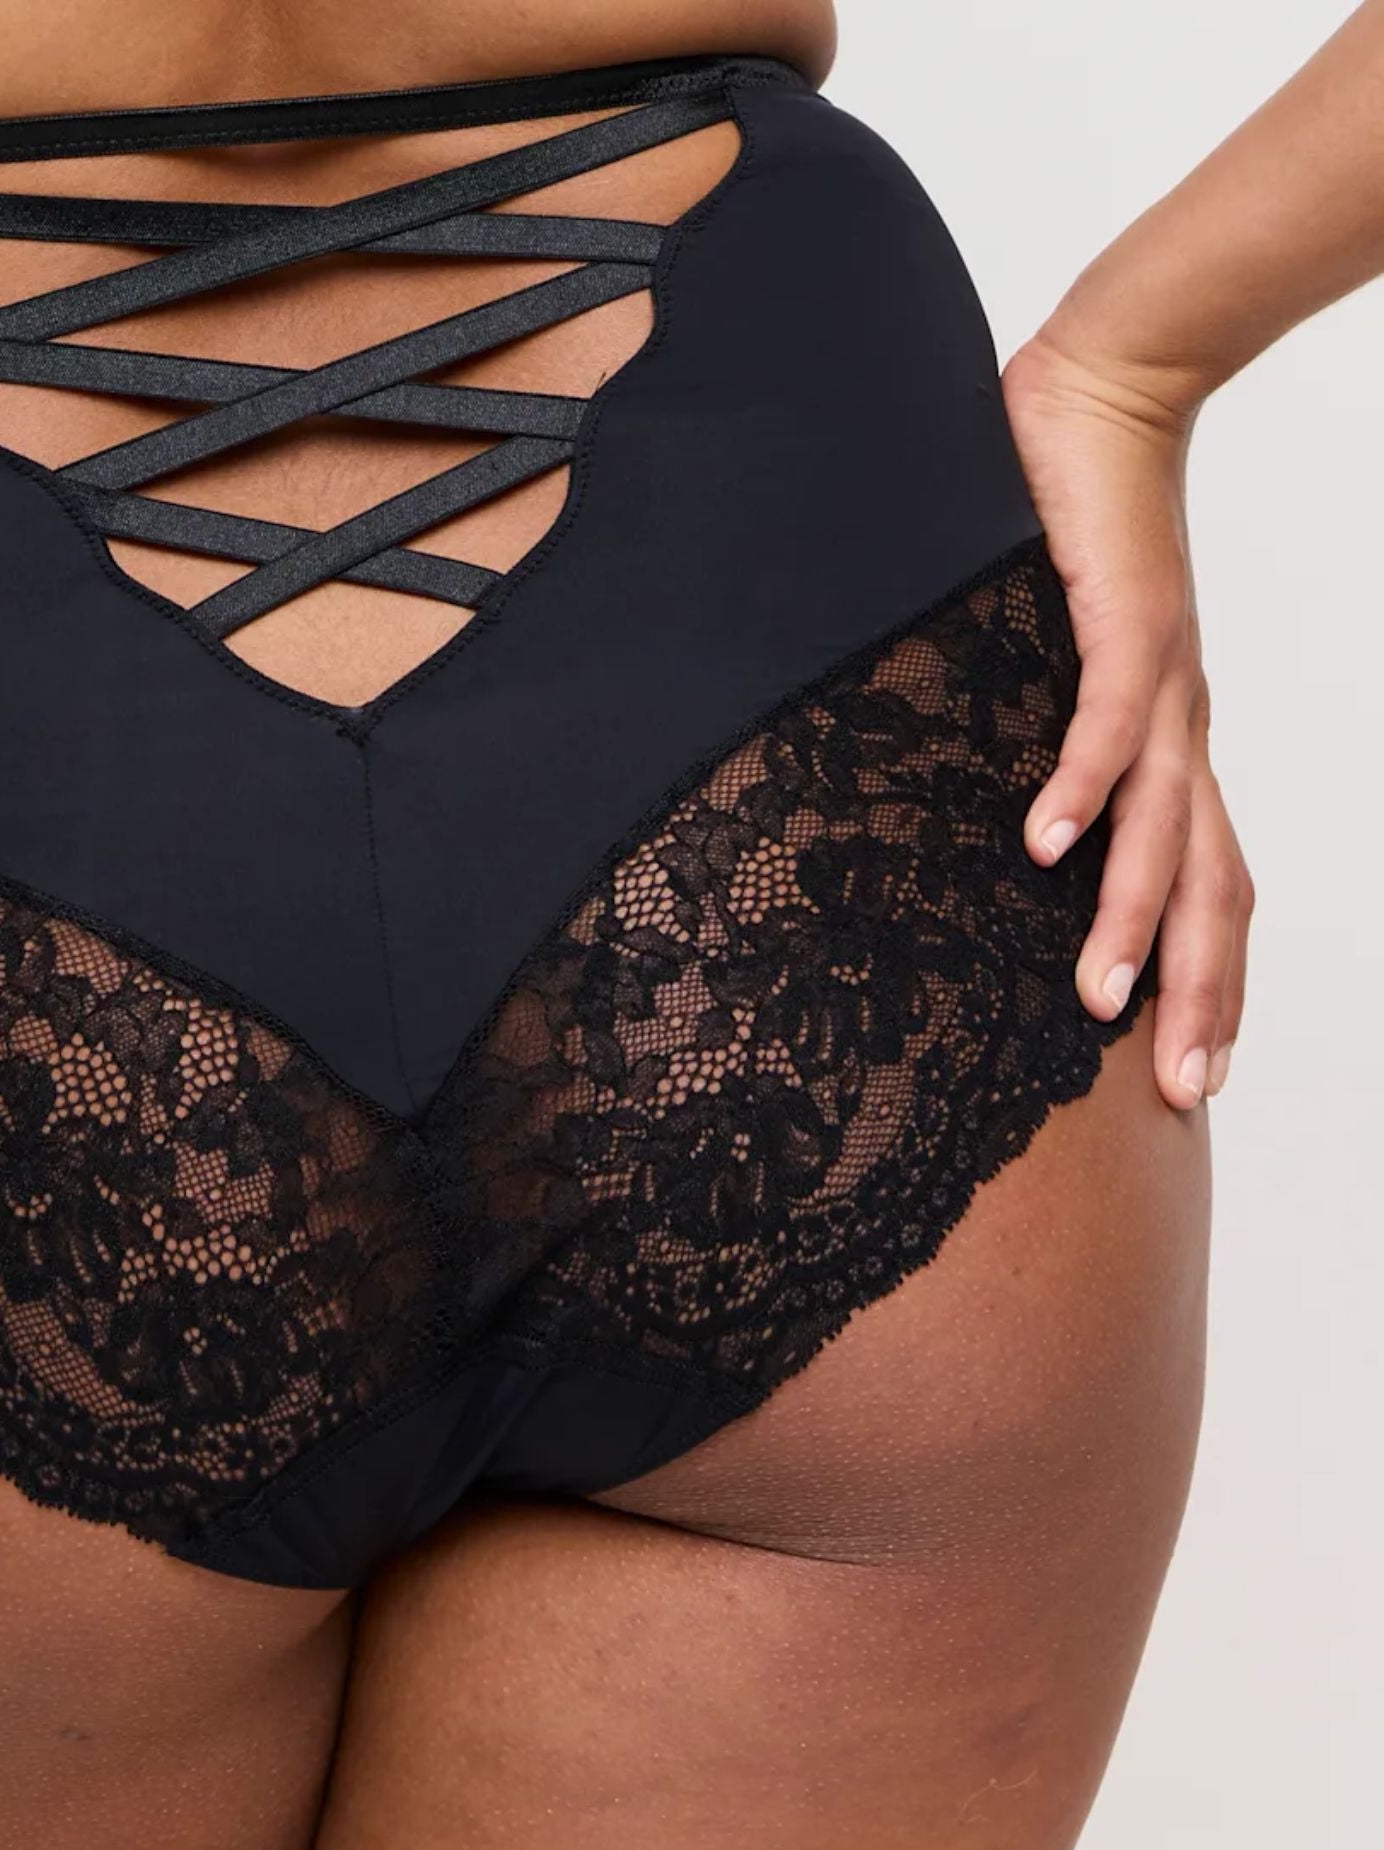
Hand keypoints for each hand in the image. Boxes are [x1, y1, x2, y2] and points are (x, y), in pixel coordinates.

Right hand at [1000, 324, 1252, 1109]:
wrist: (1108, 397)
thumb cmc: (1074, 536)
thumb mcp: (1059, 667)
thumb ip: (1044, 740)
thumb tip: (999, 822)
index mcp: (1173, 748)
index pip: (1211, 887)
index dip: (1211, 985)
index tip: (1192, 1077)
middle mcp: (1183, 732)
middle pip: (1213, 886)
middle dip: (1202, 993)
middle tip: (1185, 1090)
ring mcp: (1162, 684)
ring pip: (1166, 826)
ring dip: (1136, 920)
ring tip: (1099, 1001)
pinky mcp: (1124, 624)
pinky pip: (1107, 723)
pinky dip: (1080, 788)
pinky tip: (1042, 847)